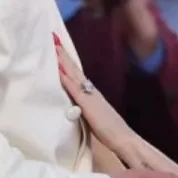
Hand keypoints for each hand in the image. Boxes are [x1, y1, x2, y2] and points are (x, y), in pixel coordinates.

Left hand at [54, 38, 131, 154]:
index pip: (77, 74)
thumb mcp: (95, 117)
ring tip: (54, 46)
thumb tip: (74, 107)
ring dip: (63, 60)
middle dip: (63, 54)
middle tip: (53, 37)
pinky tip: (59, 70)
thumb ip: (86, 109)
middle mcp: (91, 91)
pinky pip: (74, 89)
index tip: (58, 47)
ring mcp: (89, 96)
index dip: (67, 61)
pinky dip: (66, 78)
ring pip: (73, 74)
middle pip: (74, 69)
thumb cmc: (110, 132)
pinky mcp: (88, 105)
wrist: (124, 139)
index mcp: (92, 94)